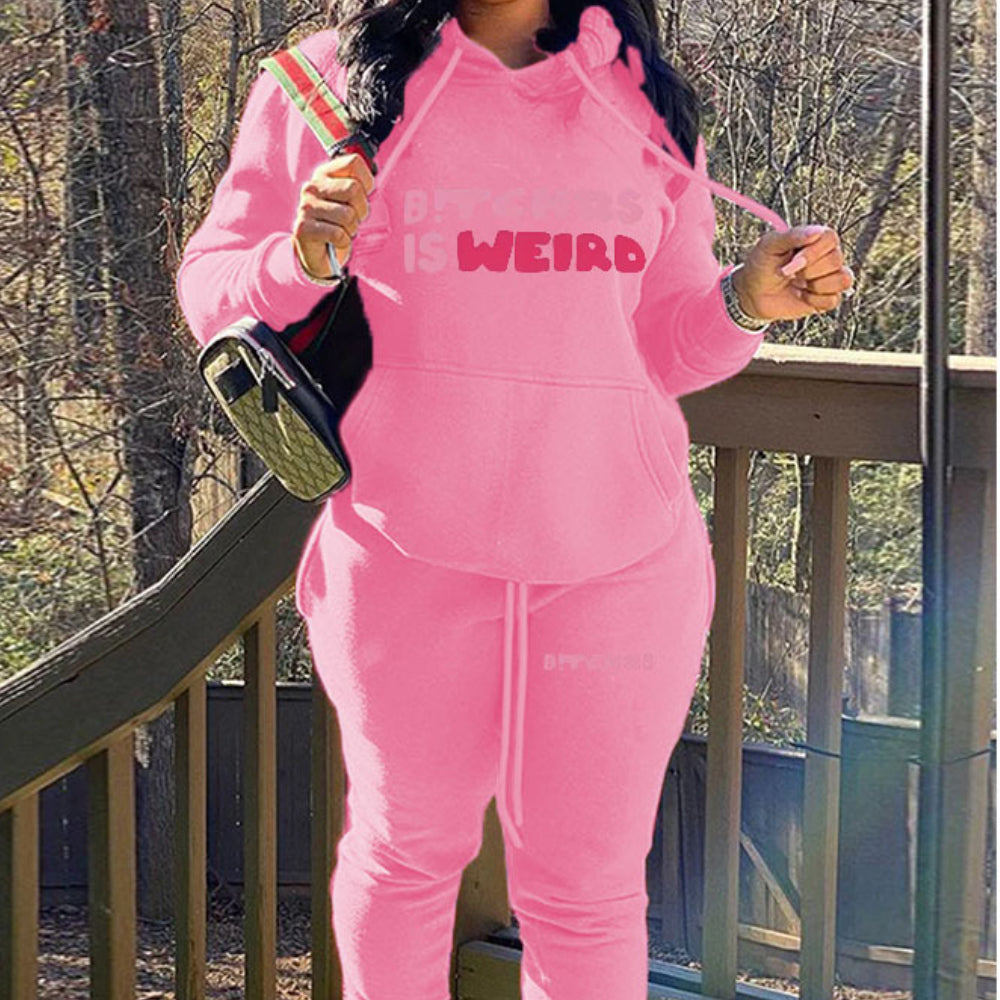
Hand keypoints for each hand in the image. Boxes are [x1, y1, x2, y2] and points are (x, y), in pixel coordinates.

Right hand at [292, 151, 374, 277]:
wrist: (319, 256)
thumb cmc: (338, 226)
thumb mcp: (350, 201)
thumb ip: (359, 185)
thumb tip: (372, 178)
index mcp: (324, 174)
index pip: (353, 162)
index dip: (366, 182)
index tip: (360, 197)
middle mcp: (312, 187)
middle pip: (353, 189)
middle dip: (361, 210)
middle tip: (352, 220)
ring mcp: (306, 207)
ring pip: (348, 215)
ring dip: (351, 229)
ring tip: (341, 231)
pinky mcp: (303, 228)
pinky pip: (339, 234)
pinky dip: (343, 242)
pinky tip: (334, 242)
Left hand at [731, 224, 854, 321]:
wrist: (752, 294)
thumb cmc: (761, 266)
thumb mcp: (769, 245)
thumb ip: (792, 236)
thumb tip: (816, 231)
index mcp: (815, 239)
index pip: (830, 238)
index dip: (813, 252)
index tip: (791, 262)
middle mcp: (826, 256)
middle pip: (836, 259)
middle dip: (808, 270)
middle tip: (788, 274)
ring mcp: (828, 278)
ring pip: (842, 279)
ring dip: (815, 285)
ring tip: (797, 284)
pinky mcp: (826, 298)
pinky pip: (833, 300)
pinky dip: (814, 300)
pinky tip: (801, 296)